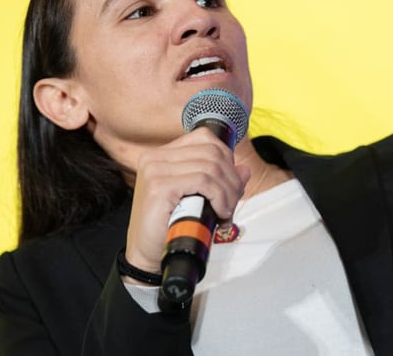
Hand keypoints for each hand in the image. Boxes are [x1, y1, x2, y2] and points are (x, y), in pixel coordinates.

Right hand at [124, 128, 250, 273]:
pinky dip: (219, 196)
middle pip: (212, 152)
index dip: (227, 157)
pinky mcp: (160, 186)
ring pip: (211, 166)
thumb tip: (244, 170)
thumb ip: (220, 181)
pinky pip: (203, 181)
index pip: (204, 138)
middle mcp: (156, 157)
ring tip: (226, 211)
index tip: (231, 182)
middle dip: (232, 178)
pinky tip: (219, 212)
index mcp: (163, 155)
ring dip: (228, 191)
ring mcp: (156, 170)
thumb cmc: (170, 227)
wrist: (148, 254)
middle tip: (233, 202)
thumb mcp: (200, 199)